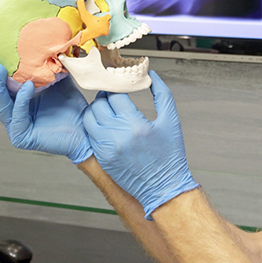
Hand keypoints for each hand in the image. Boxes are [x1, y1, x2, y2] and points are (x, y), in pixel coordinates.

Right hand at [0, 54, 91, 163]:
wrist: (87, 127)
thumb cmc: (71, 106)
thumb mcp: (58, 80)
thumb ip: (48, 65)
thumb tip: (46, 42)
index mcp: (16, 101)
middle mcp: (12, 113)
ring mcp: (15, 126)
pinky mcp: (22, 136)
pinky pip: (18, 113)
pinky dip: (22, 99)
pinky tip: (28, 86)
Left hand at [83, 70, 198, 218]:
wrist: (164, 187)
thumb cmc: (170, 154)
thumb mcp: (171, 120)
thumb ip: (162, 94)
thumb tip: (151, 75)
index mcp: (135, 125)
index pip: (115, 96)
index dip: (117, 87)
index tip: (121, 84)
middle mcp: (117, 136)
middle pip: (99, 105)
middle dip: (106, 97)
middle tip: (114, 94)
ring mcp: (106, 149)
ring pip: (89, 118)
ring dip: (97, 109)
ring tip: (108, 108)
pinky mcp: (102, 158)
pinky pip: (90, 134)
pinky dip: (95, 125)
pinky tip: (106, 123)